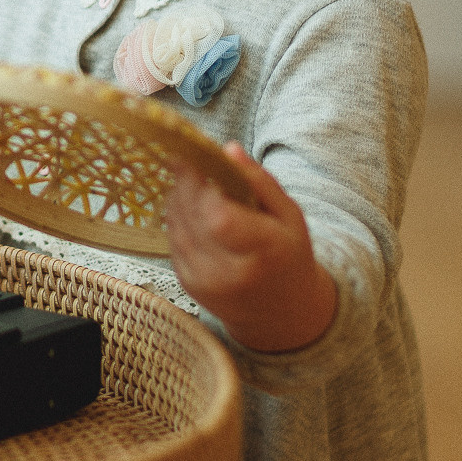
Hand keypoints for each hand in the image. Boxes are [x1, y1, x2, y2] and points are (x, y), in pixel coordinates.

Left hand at [165, 143, 337, 352]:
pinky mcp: (186, 283)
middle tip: (193, 163)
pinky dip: (178, 218)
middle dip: (186, 182)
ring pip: (175, 224)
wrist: (279, 311)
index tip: (196, 157)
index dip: (200, 182)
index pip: (218, 215)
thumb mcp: (289, 215)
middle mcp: (229, 272)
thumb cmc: (287, 255)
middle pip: (190, 214)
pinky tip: (196, 212)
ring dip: (179, 197)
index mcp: (264, 251)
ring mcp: (204, 281)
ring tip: (199, 187)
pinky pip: (172, 238)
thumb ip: (259, 180)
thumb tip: (227, 149)